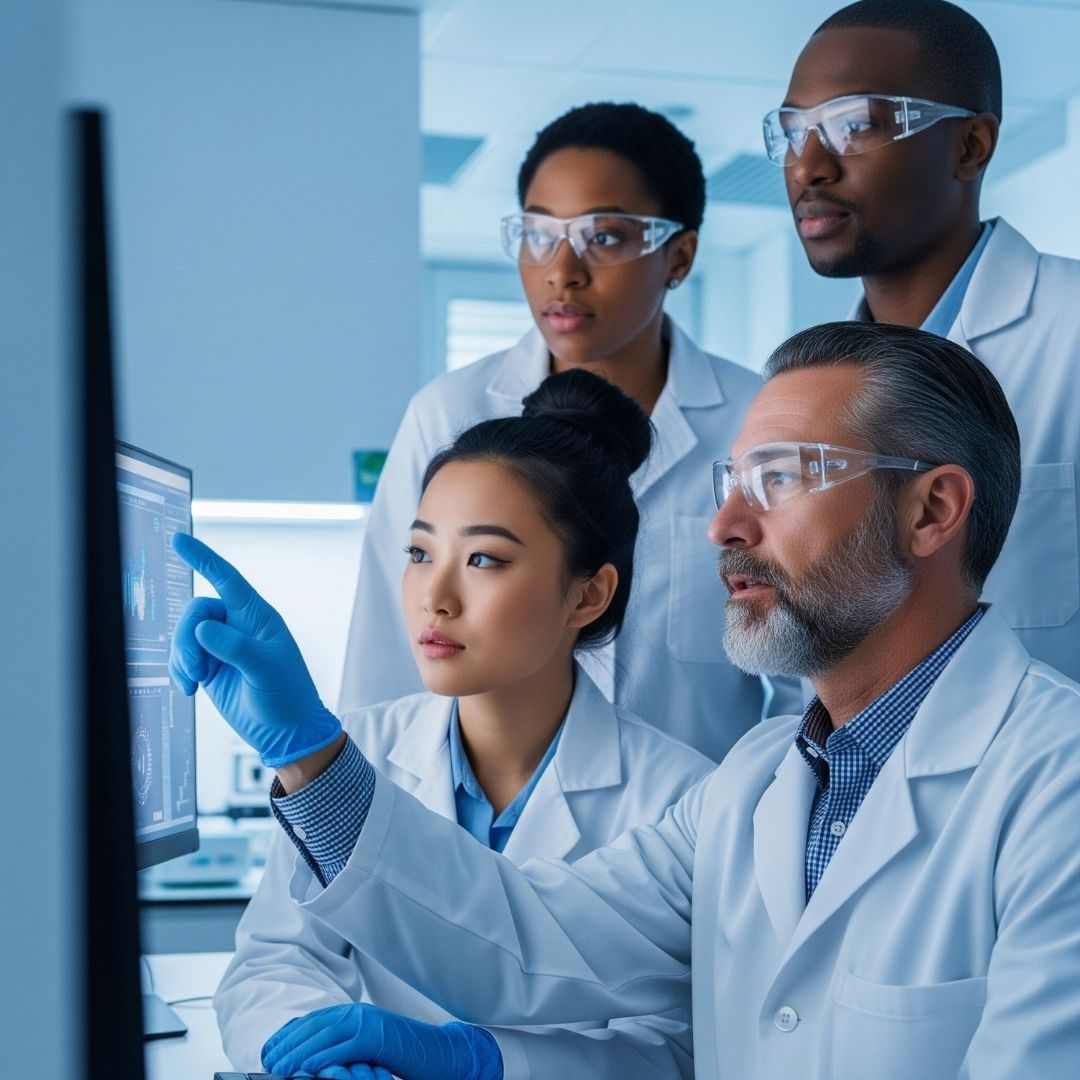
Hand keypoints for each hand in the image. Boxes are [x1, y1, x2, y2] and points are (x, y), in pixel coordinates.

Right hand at [169, 533, 340, 767]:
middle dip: (187, 637)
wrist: (286, 732)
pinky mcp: (209, 667)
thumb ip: (235, 647)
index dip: (203, 558)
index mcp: (257, 617)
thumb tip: (204, 628)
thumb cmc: (288, 696)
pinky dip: (178, 671)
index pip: (227, 579)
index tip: (179, 539)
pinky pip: (181, 658)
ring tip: (192, 682)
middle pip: (196, 611)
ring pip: (185, 635)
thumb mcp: (266, 670)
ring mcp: (221, 646)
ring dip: (181, 657)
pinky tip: (188, 690)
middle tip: (195, 669)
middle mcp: (237, 626)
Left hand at [261, 1003, 502, 1079]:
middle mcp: (358, 1013)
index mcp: (353, 1015)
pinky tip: (309, 1069)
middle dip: (288, 1045)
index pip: (312, 1022)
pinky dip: (325, 1057)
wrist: (441, 1054)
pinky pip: (345, 1046)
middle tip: (269, 1063)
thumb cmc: (403, 1058)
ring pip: (325, 1035)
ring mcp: (369, 1022)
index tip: (270, 1052)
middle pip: (313, 1026)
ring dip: (299, 1053)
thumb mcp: (366, 1051)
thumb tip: (311, 1062)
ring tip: (281, 1069)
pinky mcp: (379, 1037)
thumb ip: (342, 1049)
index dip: (288, 1036)